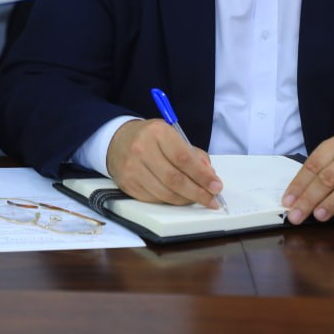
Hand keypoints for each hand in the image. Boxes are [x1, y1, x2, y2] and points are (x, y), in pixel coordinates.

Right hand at [105, 118, 223, 208]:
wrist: (117, 140)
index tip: (217, 186)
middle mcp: (142, 149)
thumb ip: (193, 154)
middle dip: (198, 192)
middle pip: (175, 179)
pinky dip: (170, 201)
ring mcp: (132, 168)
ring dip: (186, 200)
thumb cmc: (151, 138)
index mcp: (158, 133)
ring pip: (165, 193)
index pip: (184, 158)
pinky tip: (179, 198)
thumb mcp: (172, 135)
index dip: (202, 176)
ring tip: (198, 199)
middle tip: (212, 200)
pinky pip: (154, 199)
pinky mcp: (127, 184)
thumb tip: (209, 176)